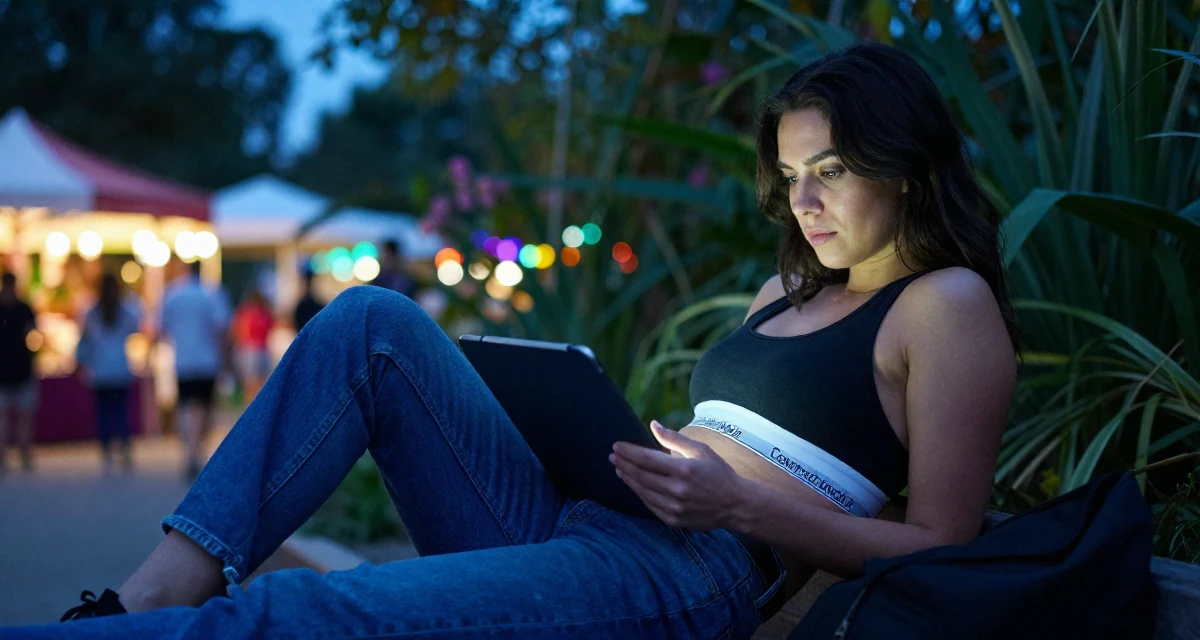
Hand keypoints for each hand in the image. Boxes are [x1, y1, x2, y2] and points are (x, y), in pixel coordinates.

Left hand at [610, 421, 749, 529]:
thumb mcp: (701, 450)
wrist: (735, 505)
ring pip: (643, 491)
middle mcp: (677, 490)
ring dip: (629, 479)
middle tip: (613, 456)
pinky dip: (640, 494)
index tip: (617, 446)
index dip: (629, 452)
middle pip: (641, 475)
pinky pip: (650, 505)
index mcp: (684, 470)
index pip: (646, 459)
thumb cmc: (719, 473)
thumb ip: (674, 438)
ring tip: (620, 469)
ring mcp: (675, 508)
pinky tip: (635, 485)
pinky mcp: (674, 520)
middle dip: (624, 464)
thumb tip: (653, 425)